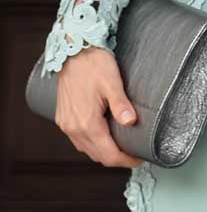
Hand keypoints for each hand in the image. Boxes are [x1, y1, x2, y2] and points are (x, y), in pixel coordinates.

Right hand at [54, 46, 140, 168]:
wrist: (72, 51)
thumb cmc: (93, 64)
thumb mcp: (112, 83)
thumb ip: (121, 105)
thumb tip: (131, 122)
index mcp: (87, 122)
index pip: (108, 154)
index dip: (125, 160)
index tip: (139, 158)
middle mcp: (73, 127)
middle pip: (97, 156)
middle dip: (117, 158)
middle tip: (133, 153)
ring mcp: (66, 124)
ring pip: (87, 149)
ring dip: (103, 152)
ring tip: (121, 146)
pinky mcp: (63, 118)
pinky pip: (78, 140)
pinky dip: (92, 144)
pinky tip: (103, 136)